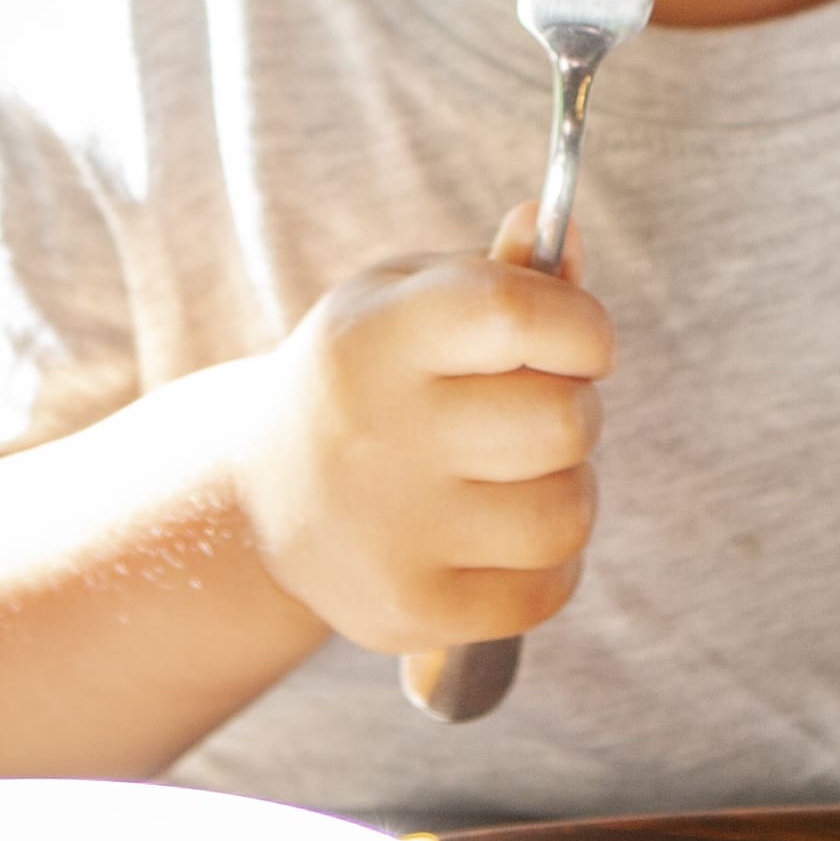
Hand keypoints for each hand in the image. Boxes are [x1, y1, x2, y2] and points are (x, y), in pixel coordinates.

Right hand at [228, 220, 610, 652]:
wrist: (258, 495)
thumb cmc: (364, 378)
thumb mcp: (404, 300)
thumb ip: (497, 273)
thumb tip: (556, 230)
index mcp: (377, 336)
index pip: (519, 314)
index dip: (582, 327)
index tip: (577, 340)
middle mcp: (376, 433)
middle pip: (563, 421)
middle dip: (574, 408)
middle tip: (534, 408)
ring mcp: (390, 533)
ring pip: (567, 513)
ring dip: (567, 489)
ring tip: (518, 473)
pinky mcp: (407, 610)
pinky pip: (547, 590)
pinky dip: (549, 563)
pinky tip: (503, 534)